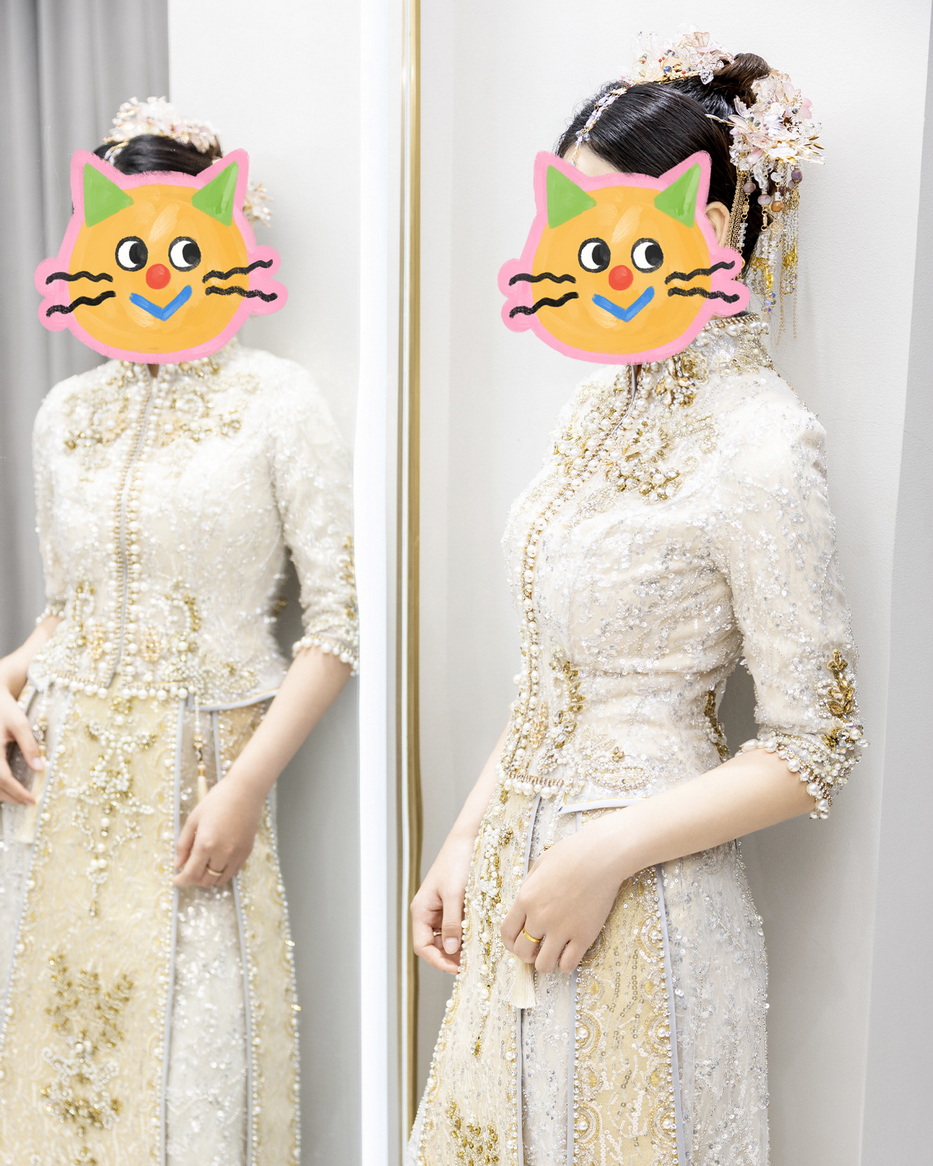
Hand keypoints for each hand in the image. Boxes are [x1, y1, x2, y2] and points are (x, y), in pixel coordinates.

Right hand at [0, 687, 40, 805]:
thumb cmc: (5, 710)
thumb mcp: (21, 724)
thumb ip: (30, 746)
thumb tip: (40, 769)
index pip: (3, 779)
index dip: (17, 792)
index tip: (32, 800)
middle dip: (11, 797)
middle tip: (28, 802)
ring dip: (2, 794)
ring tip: (19, 797)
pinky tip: (6, 787)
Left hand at [173, 775, 263, 887]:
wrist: (244, 791)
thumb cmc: (216, 801)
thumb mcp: (193, 819)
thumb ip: (183, 844)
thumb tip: (178, 864)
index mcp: (206, 844)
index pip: (191, 874)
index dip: (181, 881)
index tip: (176, 879)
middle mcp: (222, 853)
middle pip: (205, 880)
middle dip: (194, 879)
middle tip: (188, 869)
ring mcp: (237, 854)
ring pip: (220, 880)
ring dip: (209, 878)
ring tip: (203, 866)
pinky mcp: (247, 852)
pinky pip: (233, 872)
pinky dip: (222, 872)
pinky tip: (216, 861)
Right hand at [410, 830, 476, 973]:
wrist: (469, 838)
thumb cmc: (457, 861)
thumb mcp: (455, 894)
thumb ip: (451, 924)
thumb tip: (449, 951)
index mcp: (421, 910)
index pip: (422, 947)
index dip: (438, 961)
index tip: (457, 969)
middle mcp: (428, 912)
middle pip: (434, 945)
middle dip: (450, 957)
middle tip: (471, 963)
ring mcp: (440, 909)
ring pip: (446, 937)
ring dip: (459, 946)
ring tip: (477, 951)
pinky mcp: (453, 904)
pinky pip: (456, 926)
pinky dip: (465, 934)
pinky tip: (479, 936)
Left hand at [501, 818, 625, 972]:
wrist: (601, 856)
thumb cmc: (571, 854)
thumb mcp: (540, 864)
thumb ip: (529, 887)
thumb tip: (525, 905)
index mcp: (525, 898)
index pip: (507, 933)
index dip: (510, 943)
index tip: (518, 943)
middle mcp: (539, 917)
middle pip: (522, 952)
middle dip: (527, 953)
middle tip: (538, 948)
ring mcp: (561, 929)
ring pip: (543, 966)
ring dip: (546, 962)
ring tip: (554, 952)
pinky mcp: (583, 936)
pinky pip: (567, 965)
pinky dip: (566, 963)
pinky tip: (570, 952)